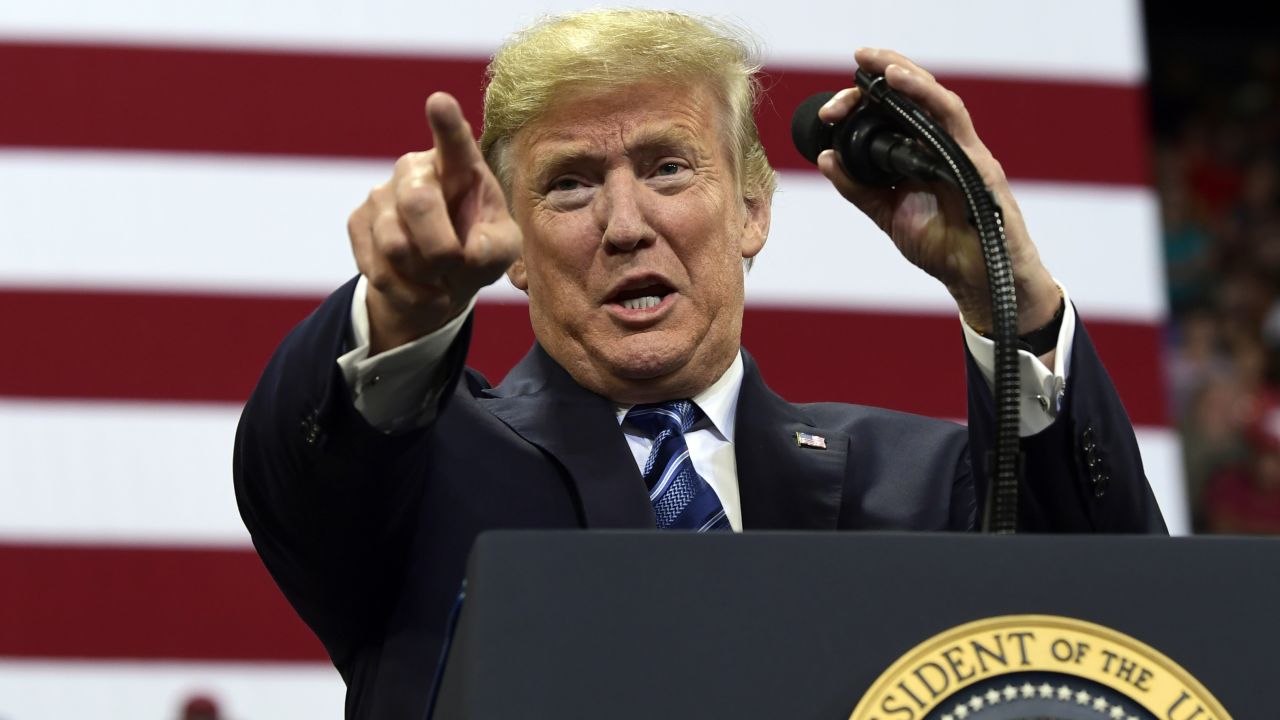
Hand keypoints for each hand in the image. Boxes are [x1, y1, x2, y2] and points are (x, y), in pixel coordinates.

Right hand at [348, 92, 521, 353]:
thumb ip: (497, 247)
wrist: (438, 280)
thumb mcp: (503, 250)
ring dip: (424, 274)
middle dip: (440, 247)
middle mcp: (416, 170)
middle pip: (418, 202)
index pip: (454, 142)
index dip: (446, 123)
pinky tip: (418, 285)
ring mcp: (382, 193)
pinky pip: (378, 267)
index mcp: (460, 167)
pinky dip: (406, 290)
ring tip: (439, 277)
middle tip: (454, 265)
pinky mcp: (358, 221)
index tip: (439, 102)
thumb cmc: (478, 251)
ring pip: (394, 243)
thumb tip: (470, 251)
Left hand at [816, 48, 1059, 336]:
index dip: (862, 101)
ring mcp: (962, 149)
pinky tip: (903, 83)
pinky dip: (927, 97)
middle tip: (856, 60)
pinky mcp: (977, 161)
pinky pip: (953, 120)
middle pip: (913, 95)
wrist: (975, 279)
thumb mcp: (888, 214)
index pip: (892, 112)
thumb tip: (825, 157)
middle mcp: (942, 144)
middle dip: (883, 72)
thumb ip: (857, 188)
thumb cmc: (942, 245)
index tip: (830, 111)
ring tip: (877, 62)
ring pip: (934, 97)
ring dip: (905, 74)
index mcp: (920, 153)